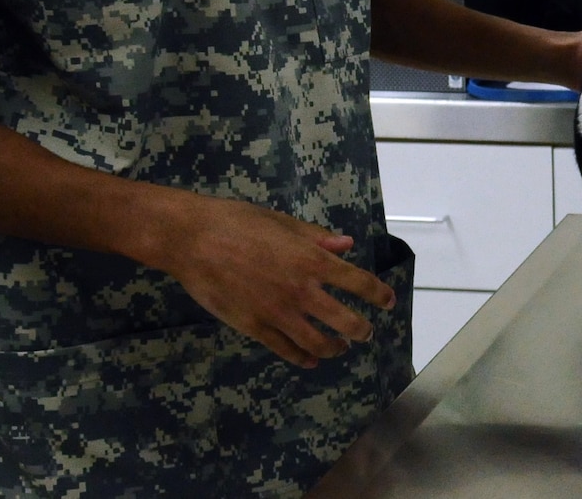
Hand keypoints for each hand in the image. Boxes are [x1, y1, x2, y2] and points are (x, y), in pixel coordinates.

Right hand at [139, 190, 396, 368]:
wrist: (193, 240)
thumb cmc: (238, 222)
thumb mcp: (282, 222)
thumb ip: (316, 238)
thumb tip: (346, 245)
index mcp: (311, 260)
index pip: (359, 282)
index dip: (379, 295)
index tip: (388, 302)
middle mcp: (301, 290)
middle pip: (345, 321)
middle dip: (361, 330)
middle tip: (366, 332)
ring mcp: (278, 313)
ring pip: (318, 342)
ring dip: (335, 347)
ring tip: (341, 348)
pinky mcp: (254, 327)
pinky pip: (286, 350)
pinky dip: (303, 357)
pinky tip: (310, 359)